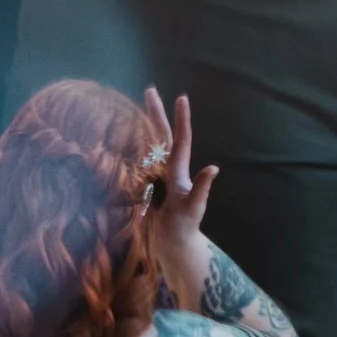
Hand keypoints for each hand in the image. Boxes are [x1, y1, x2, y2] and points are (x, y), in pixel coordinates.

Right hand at [140, 87, 218, 310]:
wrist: (173, 246)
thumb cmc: (185, 228)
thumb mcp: (193, 209)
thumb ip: (201, 189)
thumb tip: (214, 168)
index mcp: (178, 172)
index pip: (181, 140)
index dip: (180, 120)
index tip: (181, 97)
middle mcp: (168, 171)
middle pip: (161, 137)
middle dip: (155, 113)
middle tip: (149, 90)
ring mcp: (155, 179)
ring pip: (148, 147)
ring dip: (142, 127)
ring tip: (137, 106)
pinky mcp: (143, 190)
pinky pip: (136, 165)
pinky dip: (130, 150)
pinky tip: (123, 139)